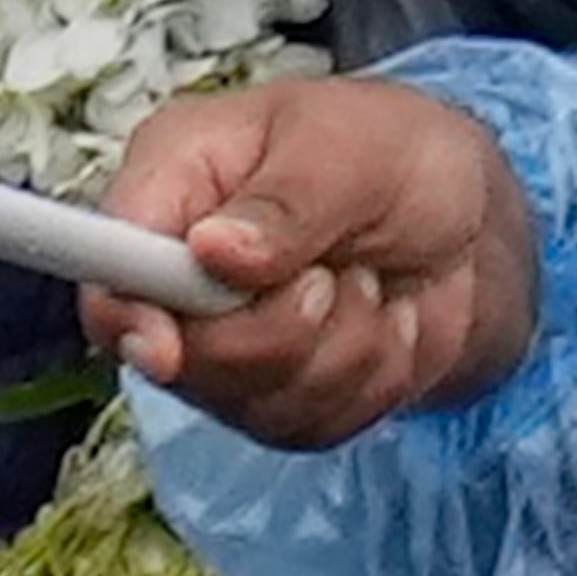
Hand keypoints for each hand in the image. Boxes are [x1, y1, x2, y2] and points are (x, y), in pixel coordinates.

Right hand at [90, 80, 543, 449]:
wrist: (469, 218)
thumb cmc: (397, 153)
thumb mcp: (352, 148)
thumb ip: (287, 201)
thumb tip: (215, 252)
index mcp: (176, 182)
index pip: (107, 267)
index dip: (126, 316)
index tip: (168, 347)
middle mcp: (179, 270)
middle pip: (181, 358)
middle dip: (280, 331)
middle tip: (336, 274)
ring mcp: (224, 345)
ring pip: (255, 402)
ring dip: (343, 348)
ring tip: (369, 282)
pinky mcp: (276, 397)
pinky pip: (311, 427)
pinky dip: (371, 379)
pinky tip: (385, 323)